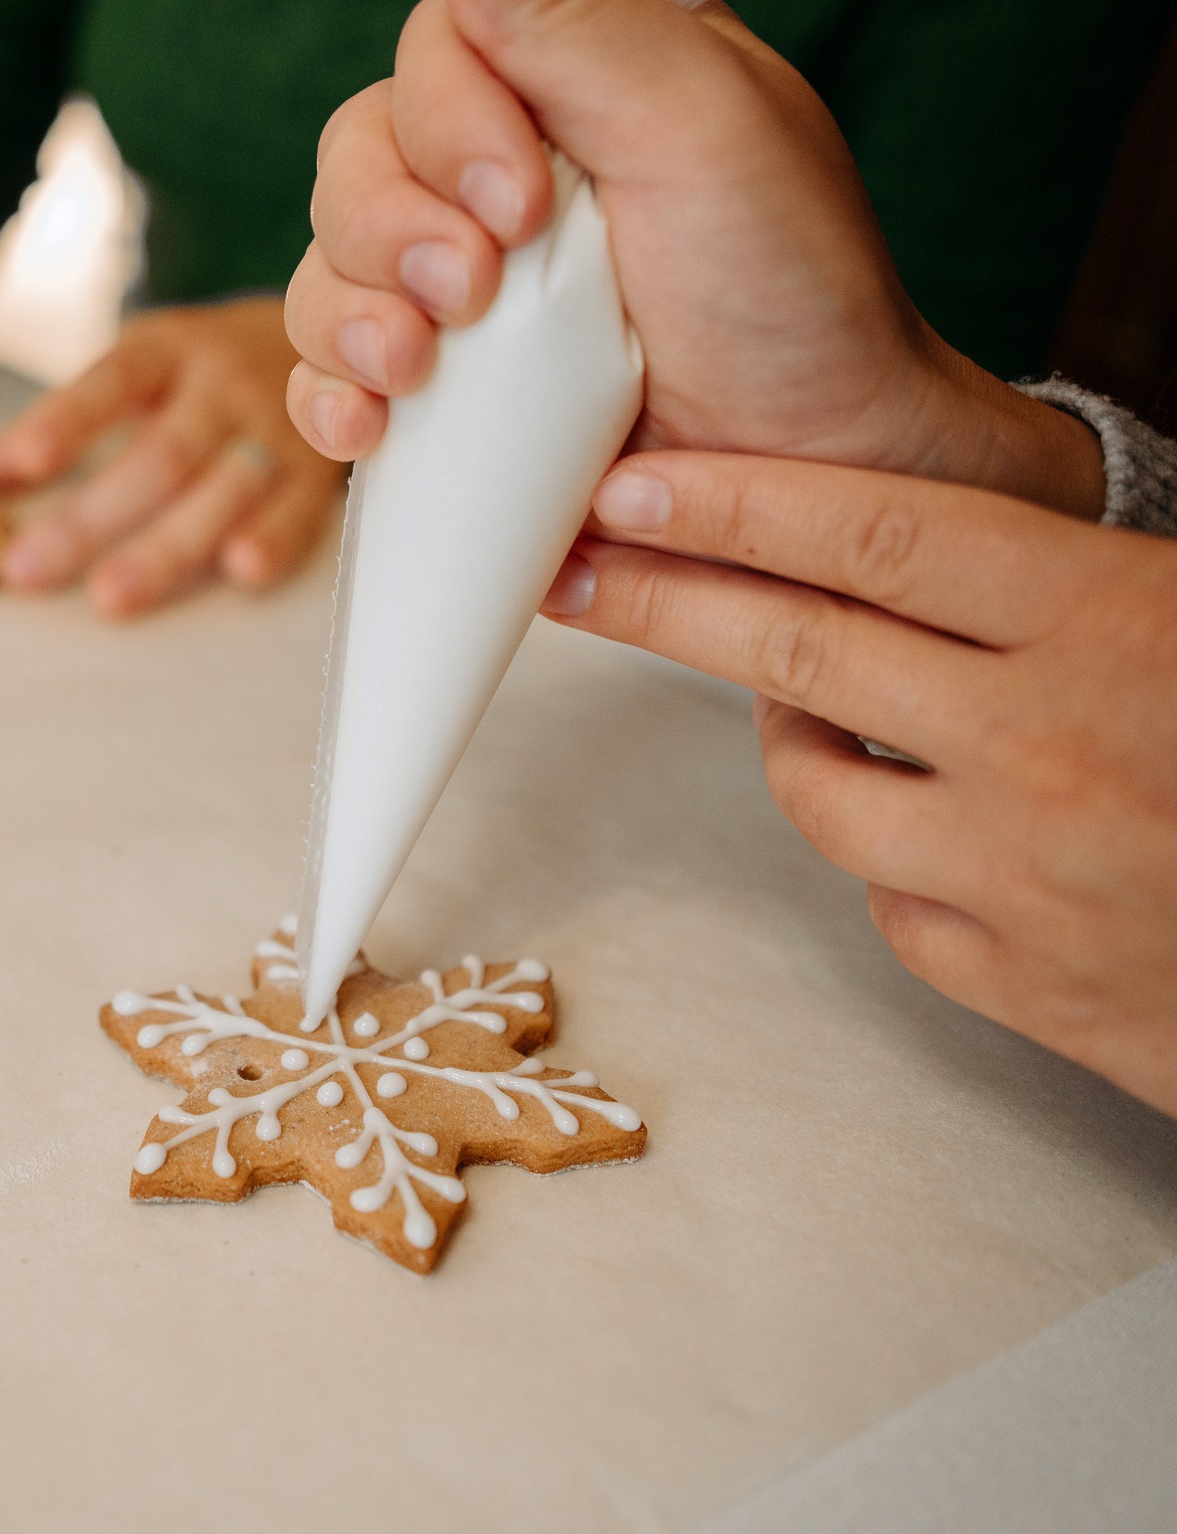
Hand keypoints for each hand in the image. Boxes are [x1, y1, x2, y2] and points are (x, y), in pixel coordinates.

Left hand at [0, 297, 346, 618]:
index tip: (20, 464)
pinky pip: (300, 506)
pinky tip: (240, 572)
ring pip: (221, 489)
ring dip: (169, 546)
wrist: (336, 333)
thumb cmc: (205, 370)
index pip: (109, 382)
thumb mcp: (135, 370)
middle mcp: (222, 385)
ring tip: (112, 598)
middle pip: (157, 456)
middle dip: (91, 519)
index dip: (66, 421)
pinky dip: (274, 538)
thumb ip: (55, 422)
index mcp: (166, 352)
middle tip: (29, 572)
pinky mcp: (319, 468)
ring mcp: (276, 426)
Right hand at [281, 0, 1103, 519]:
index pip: (437, 50)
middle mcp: (506, 165)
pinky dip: (327, 397)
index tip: (519, 206)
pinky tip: (365, 428)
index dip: (446, 122)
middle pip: (359, 154)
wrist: (802, 468)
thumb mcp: (704, 128)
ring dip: (348, 319)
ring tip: (411, 372)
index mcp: (574, 76)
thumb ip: (581, 29)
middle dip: (388, 230)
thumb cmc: (785, 293)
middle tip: (467, 296)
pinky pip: (324, 372)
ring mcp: (461, 281)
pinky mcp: (437, 385)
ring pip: (329, 262)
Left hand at [540, 451, 1176, 1115]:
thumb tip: (895, 552)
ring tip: (839, 718)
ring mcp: (1021, 876)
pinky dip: (900, 864)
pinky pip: (896, 906)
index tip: (634, 483)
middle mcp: (1047, 747)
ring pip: (822, 794)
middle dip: (664, 600)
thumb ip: (1062, 587)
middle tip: (576, 571)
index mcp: (1112, 626)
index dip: (738, 502)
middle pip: (798, 652)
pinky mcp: (1017, 985)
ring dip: (804, 747)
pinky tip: (955, 839)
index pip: (876, 536)